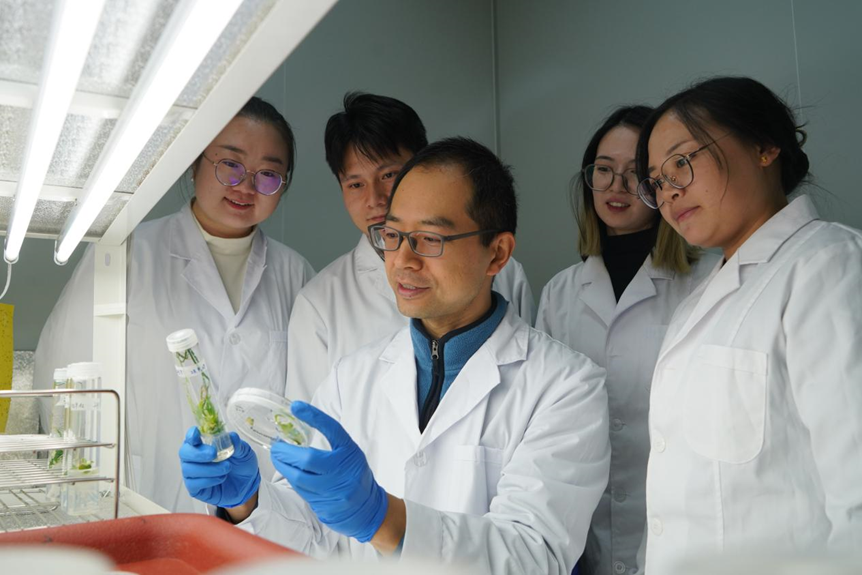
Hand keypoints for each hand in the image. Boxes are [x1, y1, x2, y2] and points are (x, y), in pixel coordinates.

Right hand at [179, 427, 259, 507]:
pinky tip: (221, 478)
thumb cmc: (241, 465)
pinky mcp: (195, 489)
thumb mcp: (243, 452)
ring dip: (208, 468)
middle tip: (213, 454)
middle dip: (197, 453)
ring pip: (189, 469)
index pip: (191, 438)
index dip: (191, 435)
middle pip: (184, 453)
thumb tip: (231, 436)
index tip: (196, 433)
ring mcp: (193, 474)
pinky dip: (207, 480)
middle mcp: (194, 458)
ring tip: (227, 468)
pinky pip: (193, 484)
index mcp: (203, 445)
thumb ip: (237, 444)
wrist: (247, 485)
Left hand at [270, 401, 387, 542]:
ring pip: (299, 477)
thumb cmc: (354, 473)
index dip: (314, 416)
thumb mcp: (349, 452)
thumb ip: (330, 441)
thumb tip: (303, 423)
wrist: (366, 506)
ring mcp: (332, 489)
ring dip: (283, 466)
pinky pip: (300, 490)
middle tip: (277, 446)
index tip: (296, 406)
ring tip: (277, 457)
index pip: (332, 429)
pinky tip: (288, 471)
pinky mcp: (323, 504)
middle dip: (286, 452)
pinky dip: (291, 478)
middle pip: (308, 459)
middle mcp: (342, 470)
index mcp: (349, 451)